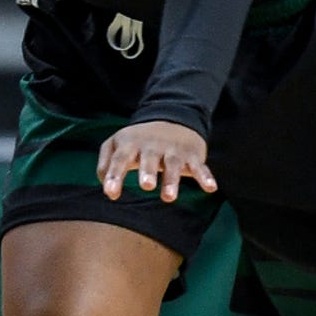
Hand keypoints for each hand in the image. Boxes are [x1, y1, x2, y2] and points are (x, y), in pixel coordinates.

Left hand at [97, 120, 217, 203]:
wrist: (174, 118)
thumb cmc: (139, 140)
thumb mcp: (117, 144)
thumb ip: (105, 164)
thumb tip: (106, 188)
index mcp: (130, 143)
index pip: (120, 159)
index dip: (114, 175)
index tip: (110, 192)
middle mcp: (152, 146)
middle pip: (149, 159)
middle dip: (147, 172)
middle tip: (146, 186)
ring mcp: (173, 150)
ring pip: (173, 165)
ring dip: (172, 180)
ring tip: (169, 197)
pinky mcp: (192, 155)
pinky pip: (200, 166)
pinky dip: (206, 176)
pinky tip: (210, 188)